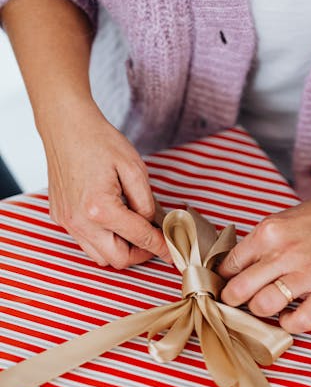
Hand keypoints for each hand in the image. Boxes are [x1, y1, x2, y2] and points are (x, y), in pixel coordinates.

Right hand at [44, 102, 169, 267]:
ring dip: (120, 249)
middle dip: (140, 254)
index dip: (161, 246)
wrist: (66, 126)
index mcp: (100, 208)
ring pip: (99, 256)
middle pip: (117, 259)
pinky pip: (85, 241)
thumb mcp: (135, 168)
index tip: (173, 250)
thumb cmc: (99, 141)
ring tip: (134, 231)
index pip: (139, 237)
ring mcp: (67, 221)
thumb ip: (146, 201)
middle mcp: (80, 221)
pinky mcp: (60, 216)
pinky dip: (103, 239)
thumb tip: (150, 223)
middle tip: (154, 240)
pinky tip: (114, 221)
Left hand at [218, 190, 310, 332]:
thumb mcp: (282, 220)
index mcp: (269, 232)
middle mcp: (284, 253)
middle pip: (239, 289)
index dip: (223, 279)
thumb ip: (259, 243)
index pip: (229, 265)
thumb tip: (233, 269)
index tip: (227, 285)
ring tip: (265, 306)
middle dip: (232, 300)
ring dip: (259, 311)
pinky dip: (289, 324)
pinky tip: (288, 316)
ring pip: (263, 306)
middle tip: (237, 302)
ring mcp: (307, 273)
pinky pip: (300, 321)